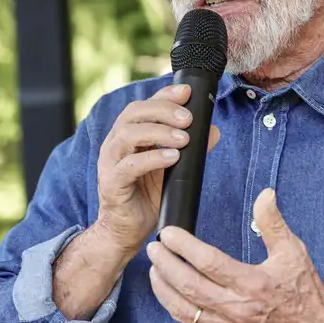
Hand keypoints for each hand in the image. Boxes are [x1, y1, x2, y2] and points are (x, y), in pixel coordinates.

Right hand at [96, 84, 219, 254]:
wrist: (127, 230)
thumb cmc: (148, 196)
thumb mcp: (174, 169)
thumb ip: (191, 150)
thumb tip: (213, 131)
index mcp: (128, 135)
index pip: (143, 105)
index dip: (164, 95)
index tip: (187, 92)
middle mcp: (116, 144)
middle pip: (133, 113)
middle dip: (163, 110)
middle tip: (188, 118)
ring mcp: (110, 163)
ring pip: (128, 135)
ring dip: (159, 132)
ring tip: (183, 139)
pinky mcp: (112, 183)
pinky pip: (129, 166)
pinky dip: (152, 158)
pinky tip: (172, 158)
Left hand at [146, 188, 323, 322]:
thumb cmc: (303, 290)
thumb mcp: (293, 251)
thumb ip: (273, 222)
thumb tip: (265, 194)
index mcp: (252, 283)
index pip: (208, 262)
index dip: (184, 246)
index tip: (169, 232)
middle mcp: (236, 308)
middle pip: (188, 286)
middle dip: (165, 265)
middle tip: (154, 247)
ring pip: (183, 309)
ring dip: (163, 289)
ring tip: (154, 269)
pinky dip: (177, 306)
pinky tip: (171, 291)